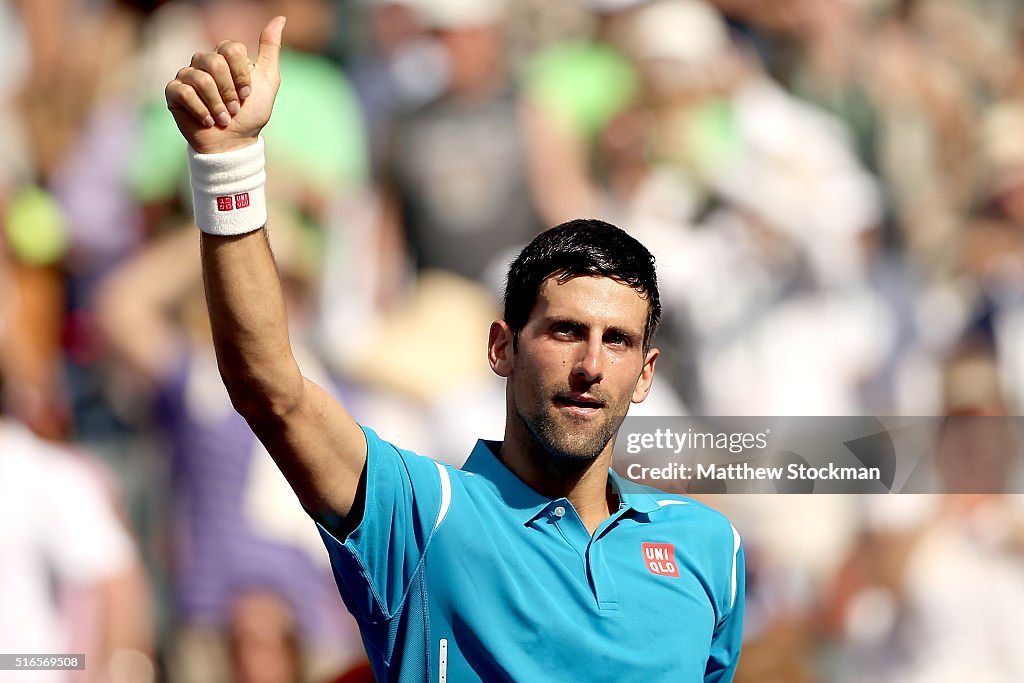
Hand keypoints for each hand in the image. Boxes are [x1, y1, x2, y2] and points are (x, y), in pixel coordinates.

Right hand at [165, 16, 285, 153]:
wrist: (234, 143)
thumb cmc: (251, 113)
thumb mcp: (269, 81)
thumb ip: (271, 49)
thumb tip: (280, 18)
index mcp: (225, 56)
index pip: (231, 49)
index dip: (241, 74)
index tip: (248, 94)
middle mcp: (204, 62)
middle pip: (214, 62)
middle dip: (229, 92)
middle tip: (235, 110)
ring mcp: (187, 76)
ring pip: (200, 78)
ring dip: (217, 105)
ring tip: (224, 119)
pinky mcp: (173, 92)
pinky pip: (183, 92)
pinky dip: (201, 110)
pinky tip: (208, 121)